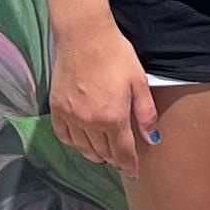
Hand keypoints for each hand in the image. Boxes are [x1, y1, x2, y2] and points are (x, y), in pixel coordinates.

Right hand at [49, 18, 160, 172]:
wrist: (84, 36)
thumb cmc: (116, 55)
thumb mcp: (138, 82)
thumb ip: (145, 113)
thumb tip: (152, 139)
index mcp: (113, 118)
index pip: (123, 152)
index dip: (129, 166)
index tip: (133, 173)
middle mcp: (90, 123)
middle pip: (103, 153)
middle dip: (115, 159)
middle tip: (121, 158)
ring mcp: (71, 116)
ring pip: (83, 148)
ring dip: (96, 154)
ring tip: (104, 153)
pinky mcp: (57, 108)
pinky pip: (64, 136)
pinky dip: (74, 143)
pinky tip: (82, 140)